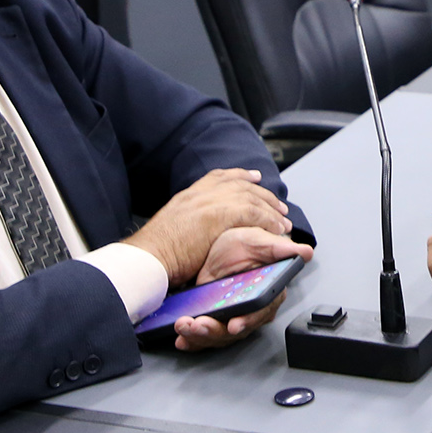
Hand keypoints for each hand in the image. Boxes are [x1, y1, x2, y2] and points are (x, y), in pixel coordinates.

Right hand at [125, 168, 293, 285]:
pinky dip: (267, 220)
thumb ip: (186, 224)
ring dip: (270, 209)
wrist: (148, 256)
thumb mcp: (171, 228)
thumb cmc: (155, 252)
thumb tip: (194, 233)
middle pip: (239, 184)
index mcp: (187, 195)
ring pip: (249, 197)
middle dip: (262, 193)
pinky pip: (252, 213)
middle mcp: (199, 194)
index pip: (217, 177)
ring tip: (283, 220)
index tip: (253, 177)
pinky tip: (276, 228)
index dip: (239, 176)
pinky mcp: (219, 216)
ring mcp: (209, 202)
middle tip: (278, 203)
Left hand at [172, 228, 313, 351]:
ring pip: (218, 335)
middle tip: (197, 326)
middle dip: (214, 331)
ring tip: (184, 328)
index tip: (234, 324)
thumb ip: (281, 248)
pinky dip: (192, 340)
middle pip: (235, 329)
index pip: (259, 314)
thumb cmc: (245, 243)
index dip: (247, 320)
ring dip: (199, 336)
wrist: (221, 243)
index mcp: (267, 296)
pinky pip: (205, 335)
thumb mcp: (260, 240)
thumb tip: (305, 252)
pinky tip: (181, 339)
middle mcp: (250, 311)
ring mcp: (231, 316)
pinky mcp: (214, 318)